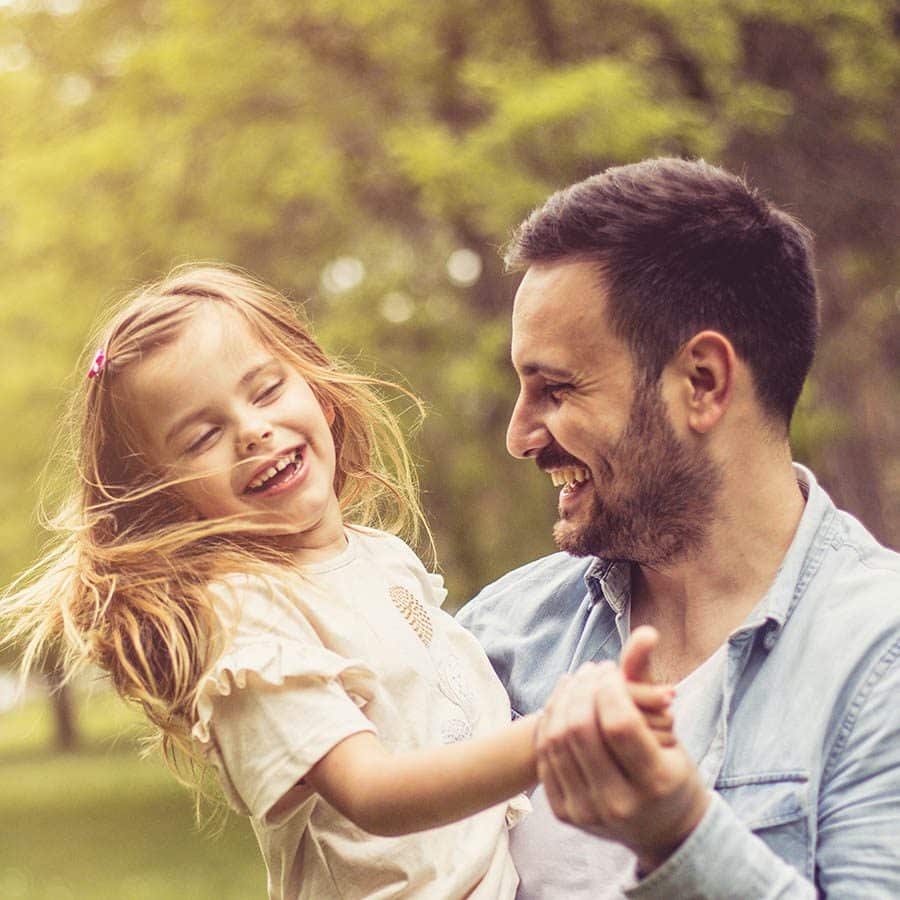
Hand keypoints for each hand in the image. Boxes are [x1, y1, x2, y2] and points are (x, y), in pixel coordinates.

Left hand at [536, 627, 710, 872]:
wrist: (662, 829)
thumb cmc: (670, 768)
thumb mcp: (668, 729)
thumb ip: (648, 679)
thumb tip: (645, 631)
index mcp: (655, 783)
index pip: (618, 723)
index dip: (609, 687)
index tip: (612, 671)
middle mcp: (619, 803)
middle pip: (580, 730)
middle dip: (583, 688)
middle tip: (592, 668)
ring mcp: (587, 812)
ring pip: (557, 740)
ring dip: (563, 699)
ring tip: (578, 679)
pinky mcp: (565, 813)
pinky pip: (545, 756)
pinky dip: (550, 721)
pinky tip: (564, 701)